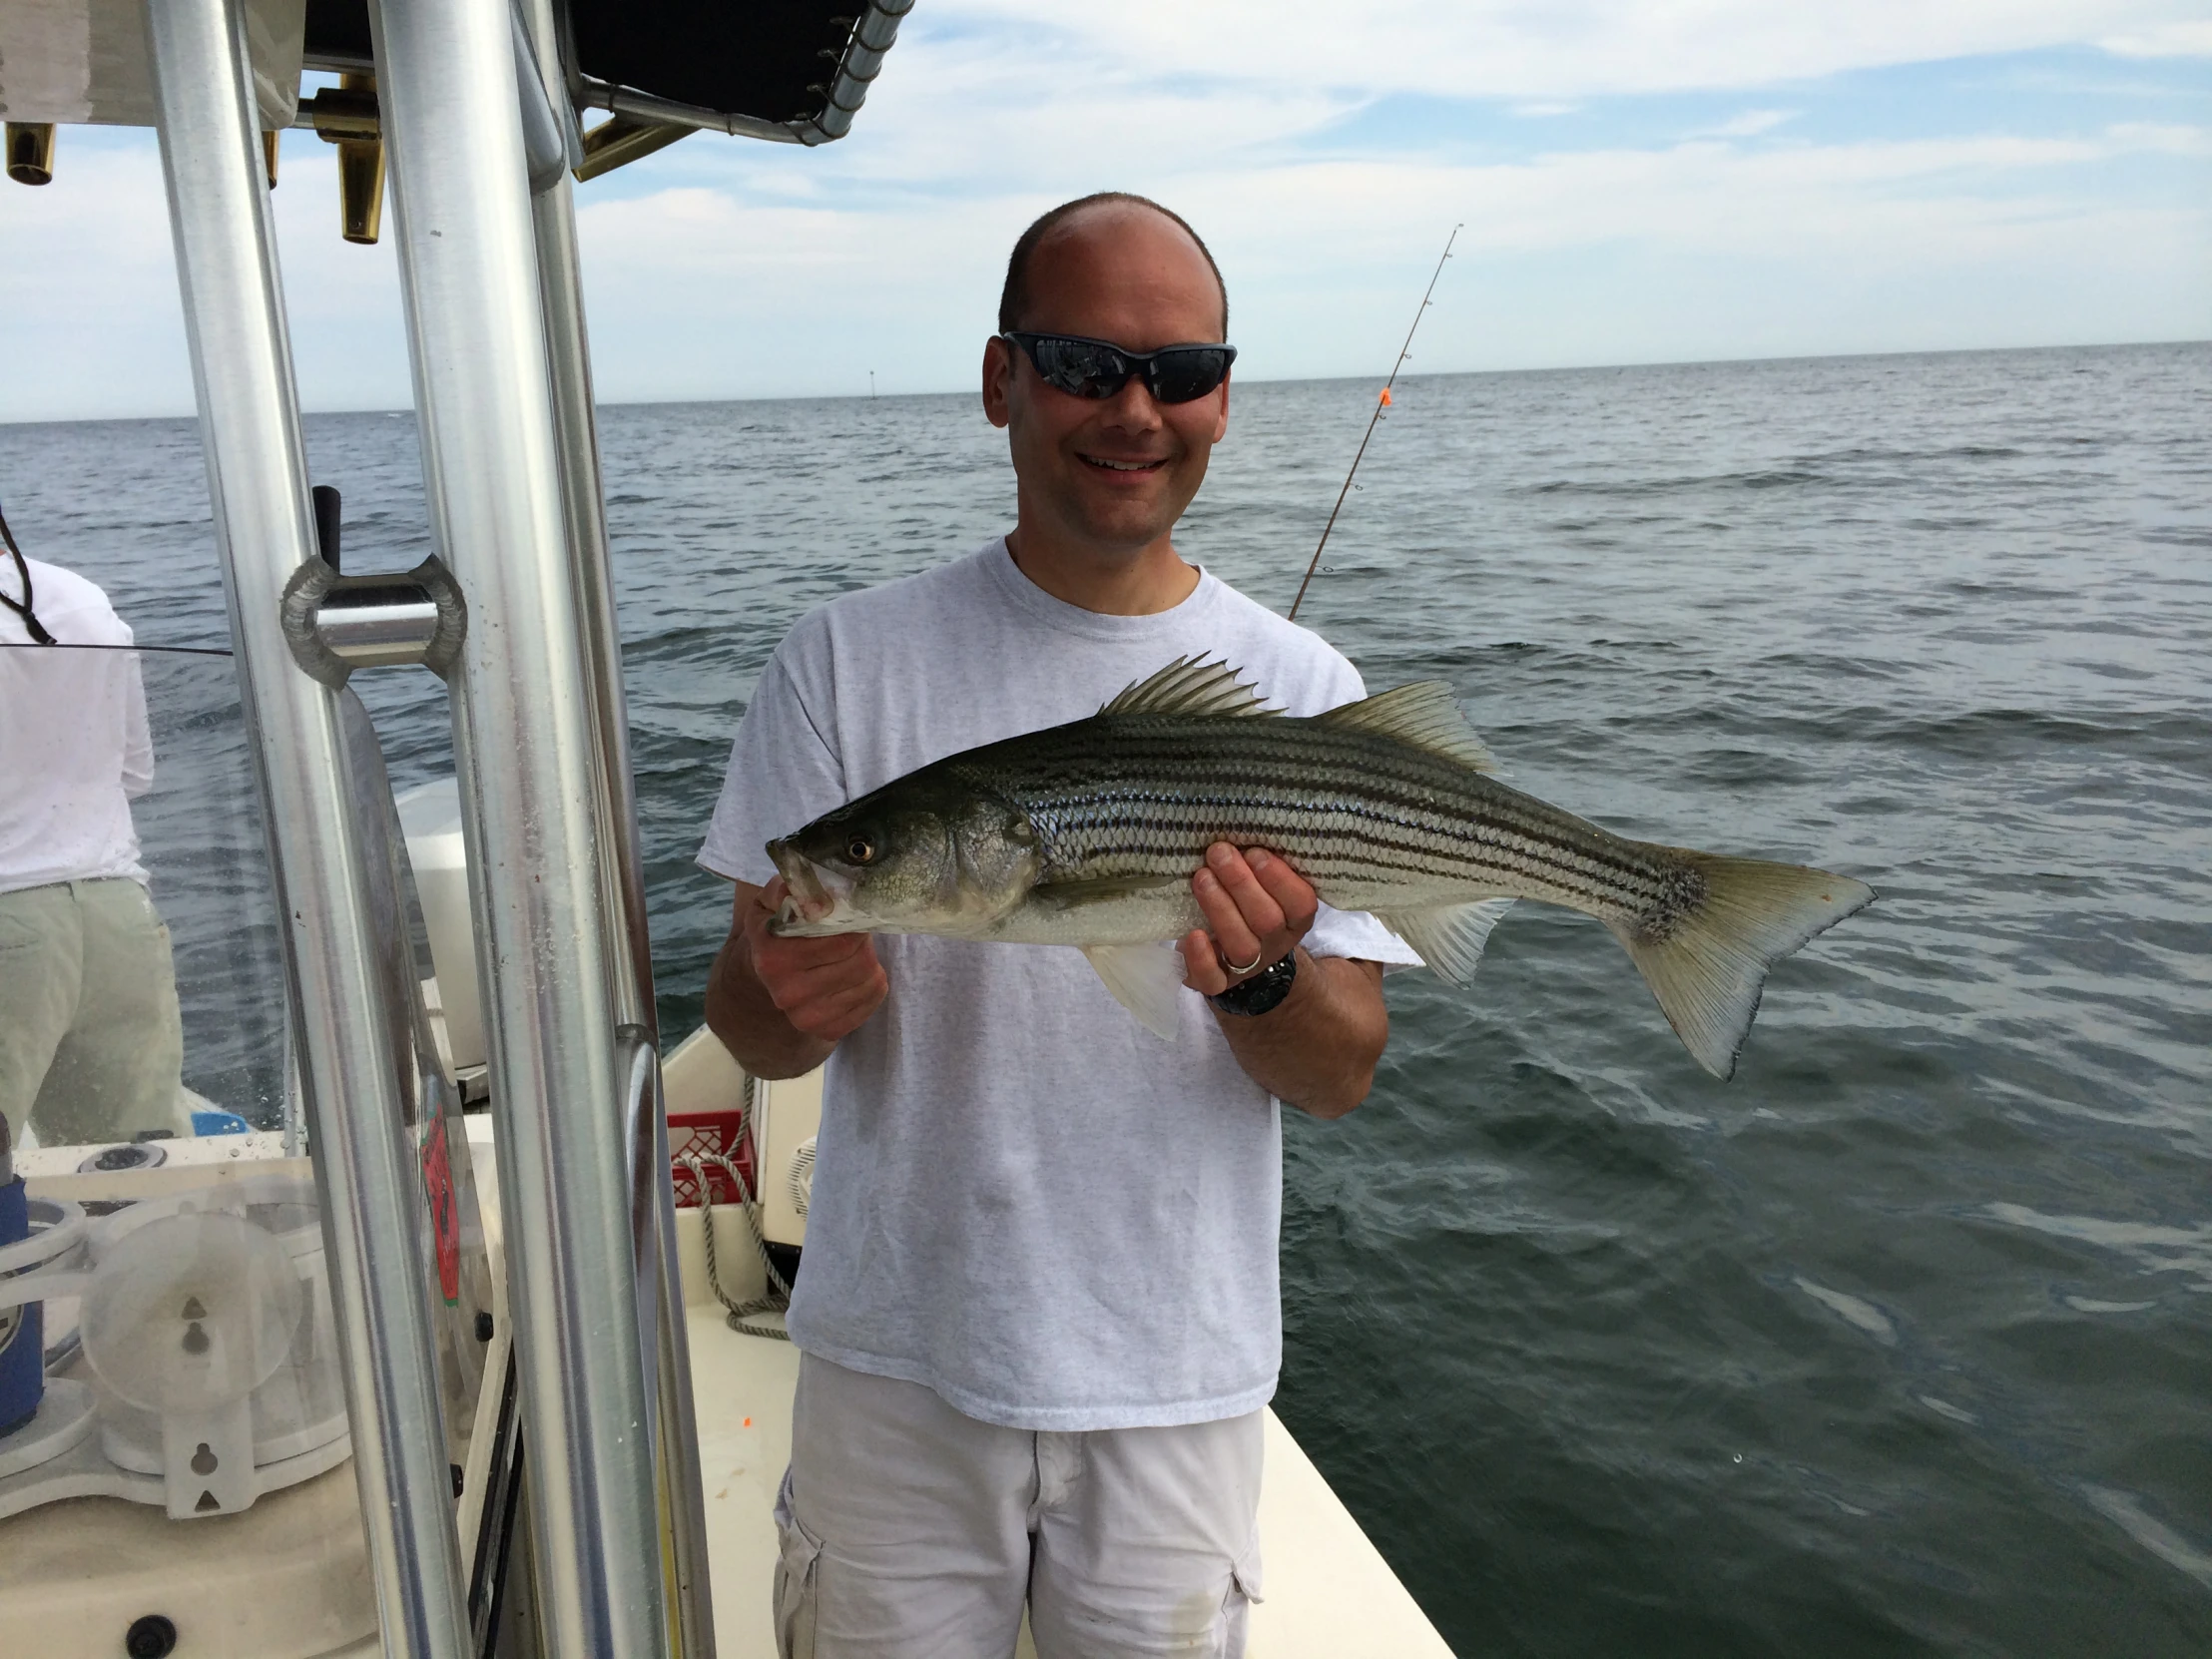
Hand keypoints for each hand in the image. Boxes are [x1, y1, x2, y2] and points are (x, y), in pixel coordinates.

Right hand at [742, 876, 887, 1042]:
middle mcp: (787, 993)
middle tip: (853, 935)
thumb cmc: (775, 929)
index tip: (849, 917)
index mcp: (773, 958)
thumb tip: (817, 897)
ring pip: (870, 981)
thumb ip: (792, 889)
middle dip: (863, 943)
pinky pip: (873, 1000)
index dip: (854, 924)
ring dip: (869, 961)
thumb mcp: (772, 900)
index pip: (842, 941)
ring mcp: (806, 1018)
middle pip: (861, 962)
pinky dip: (872, 983)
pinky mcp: (827, 1030)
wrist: (763, 974)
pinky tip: (854, 975)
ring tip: (852, 953)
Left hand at [1179, 843, 1317, 996]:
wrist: (1233, 953)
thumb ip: (1257, 863)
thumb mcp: (1262, 883)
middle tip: (1219, 852)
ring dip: (1220, 908)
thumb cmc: (1247, 901)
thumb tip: (1241, 825)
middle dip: (1241, 883)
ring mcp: (1248, 966)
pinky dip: (1202, 959)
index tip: (1254, 852)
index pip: (1300, 903)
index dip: (1279, 878)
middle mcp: (1276, 944)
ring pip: (1241, 946)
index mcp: (1295, 918)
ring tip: (1201, 877)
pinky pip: (1214, 980)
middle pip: (1267, 921)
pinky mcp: (1218, 982)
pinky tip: (1192, 935)